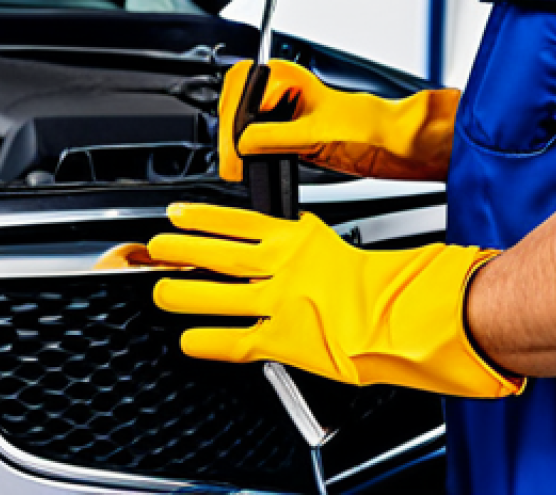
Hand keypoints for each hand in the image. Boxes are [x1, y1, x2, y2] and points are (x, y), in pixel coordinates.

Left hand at [149, 203, 523, 397]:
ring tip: (161, 290)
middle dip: (183, 249)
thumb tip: (288, 232)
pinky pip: (236, 340)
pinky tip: (190, 342)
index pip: (236, 221)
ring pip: (218, 294)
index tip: (178, 214)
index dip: (203, 218)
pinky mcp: (281, 338)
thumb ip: (302, 238)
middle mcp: (280, 266)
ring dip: (185, 292)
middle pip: (218, 253)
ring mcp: (277, 301)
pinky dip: (209, 341)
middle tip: (157, 246)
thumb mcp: (332, 243)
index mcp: (294, 237)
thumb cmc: (378, 279)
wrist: (398, 312)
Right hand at [217, 59, 459, 182]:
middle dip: (230, 133)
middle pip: (237, 105)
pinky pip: (256, 142)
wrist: (394, 145)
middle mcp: (283, 91)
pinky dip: (248, 155)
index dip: (232, 116)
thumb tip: (243, 142)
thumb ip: (275, 136)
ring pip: (242, 124)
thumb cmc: (371, 127)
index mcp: (288, 77)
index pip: (242, 86)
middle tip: (233, 163)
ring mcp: (284, 114)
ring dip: (236, 146)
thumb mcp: (316, 132)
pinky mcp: (288, 137)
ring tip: (237, 167)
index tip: (234, 145)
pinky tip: (249, 166)